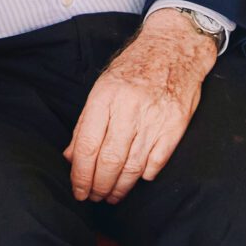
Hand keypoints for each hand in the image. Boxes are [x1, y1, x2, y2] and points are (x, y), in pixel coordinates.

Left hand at [64, 12, 216, 202]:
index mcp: (105, 96)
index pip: (87, 145)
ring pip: (132, 166)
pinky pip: (156, 162)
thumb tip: (70, 157)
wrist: (174, 47)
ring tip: (111, 195)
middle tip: (93, 197)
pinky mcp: (175, 126)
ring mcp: (154, 118)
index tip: (78, 190)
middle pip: (109, 160)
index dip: (80, 174)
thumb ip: (85, 123)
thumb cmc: (134, 67)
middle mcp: (129, 107)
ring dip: (119, 187)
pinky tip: (136, 179)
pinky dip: (144, 175)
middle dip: (98, 186)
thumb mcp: (103, 86)